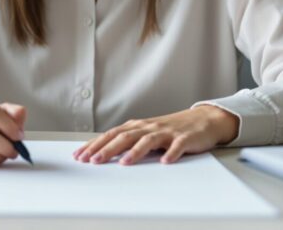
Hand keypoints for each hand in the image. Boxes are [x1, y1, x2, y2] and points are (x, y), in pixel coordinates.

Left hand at [73, 106, 238, 164]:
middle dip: (107, 149)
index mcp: (138, 126)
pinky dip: (171, 153)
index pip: (111, 135)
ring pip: (148, 140)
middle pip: (125, 137)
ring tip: (123, 162)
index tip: (80, 155)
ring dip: (135, 151)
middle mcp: (149, 127)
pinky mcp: (184, 138)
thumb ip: (127, 141)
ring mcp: (166, 132)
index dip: (95, 145)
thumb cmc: (170, 129)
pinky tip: (165, 161)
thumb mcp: (146, 133)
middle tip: (93, 160)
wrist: (202, 120)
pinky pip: (177, 146)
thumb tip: (101, 152)